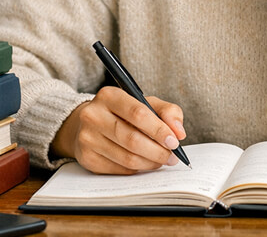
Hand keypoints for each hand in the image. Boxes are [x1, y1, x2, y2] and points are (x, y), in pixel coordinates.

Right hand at [52, 86, 186, 174]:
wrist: (90, 124)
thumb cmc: (123, 113)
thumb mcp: (145, 103)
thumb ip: (167, 112)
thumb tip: (179, 132)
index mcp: (109, 96)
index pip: (137, 113)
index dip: (159, 130)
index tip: (174, 141)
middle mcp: (93, 115)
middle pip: (132, 139)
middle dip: (157, 151)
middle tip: (172, 156)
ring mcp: (87, 138)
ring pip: (127, 158)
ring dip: (150, 163)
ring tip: (162, 160)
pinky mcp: (87, 158)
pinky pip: (119, 169)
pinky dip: (137, 169)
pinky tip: (144, 163)